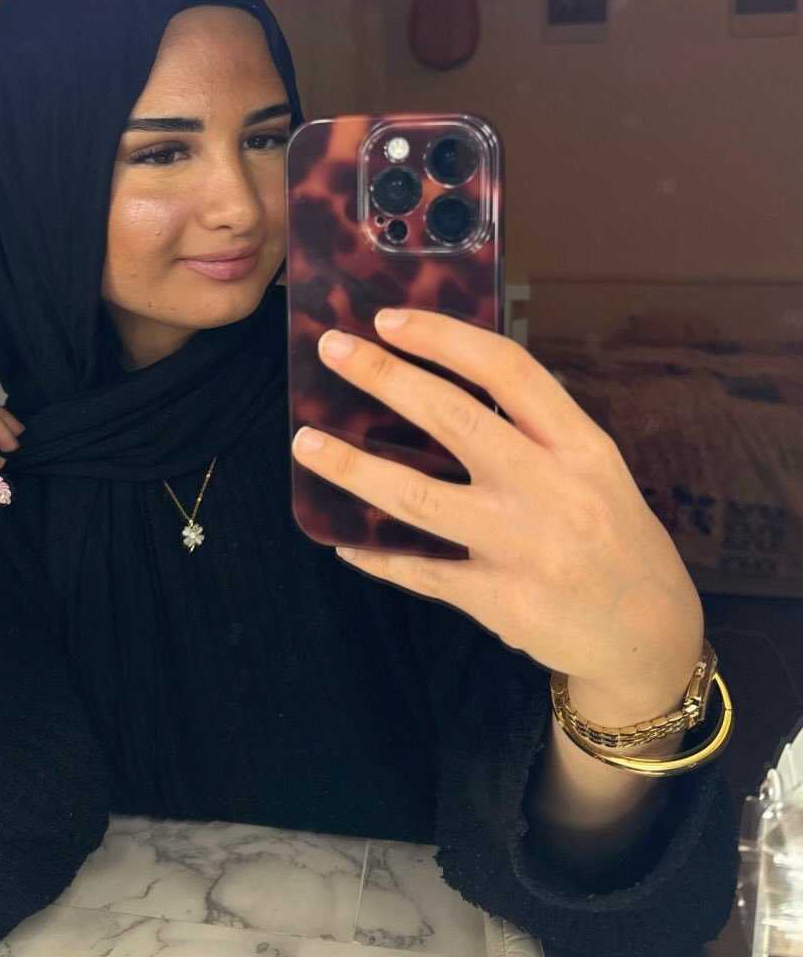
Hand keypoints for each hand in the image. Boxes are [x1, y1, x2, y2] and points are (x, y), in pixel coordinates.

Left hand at [290, 309, 703, 720]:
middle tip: (333, 350)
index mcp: (581, 447)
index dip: (443, 337)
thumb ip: (534, 433)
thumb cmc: (618, 540)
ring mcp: (521, 549)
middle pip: (454, 419)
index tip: (390, 319)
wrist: (650, 637)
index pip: (507, 370)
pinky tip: (341, 538)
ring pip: (418, 497)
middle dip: (385, 378)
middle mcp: (552, 491)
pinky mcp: (497, 601)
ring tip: (306, 443)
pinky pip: (419, 570)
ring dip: (353, 467)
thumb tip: (445, 389)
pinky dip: (375, 553)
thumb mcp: (596, 471)